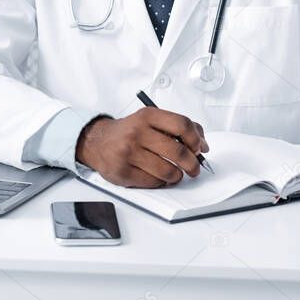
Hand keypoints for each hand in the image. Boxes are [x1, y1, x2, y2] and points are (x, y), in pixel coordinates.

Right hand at [75, 109, 208, 187]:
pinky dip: (160, 182)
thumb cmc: (128, 132)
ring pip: (168, 171)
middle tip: (194, 168)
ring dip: (176, 176)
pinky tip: (156, 175)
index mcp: (147, 116)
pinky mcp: (123, 172)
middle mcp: (137, 133)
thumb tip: (202, 144)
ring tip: (173, 173)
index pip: (181, 125)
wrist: (97, 142)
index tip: (199, 148)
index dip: (196, 139)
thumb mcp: (150, 120)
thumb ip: (177, 127)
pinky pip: (153, 182)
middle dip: (192, 164)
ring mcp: (129, 153)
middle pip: (178, 152)